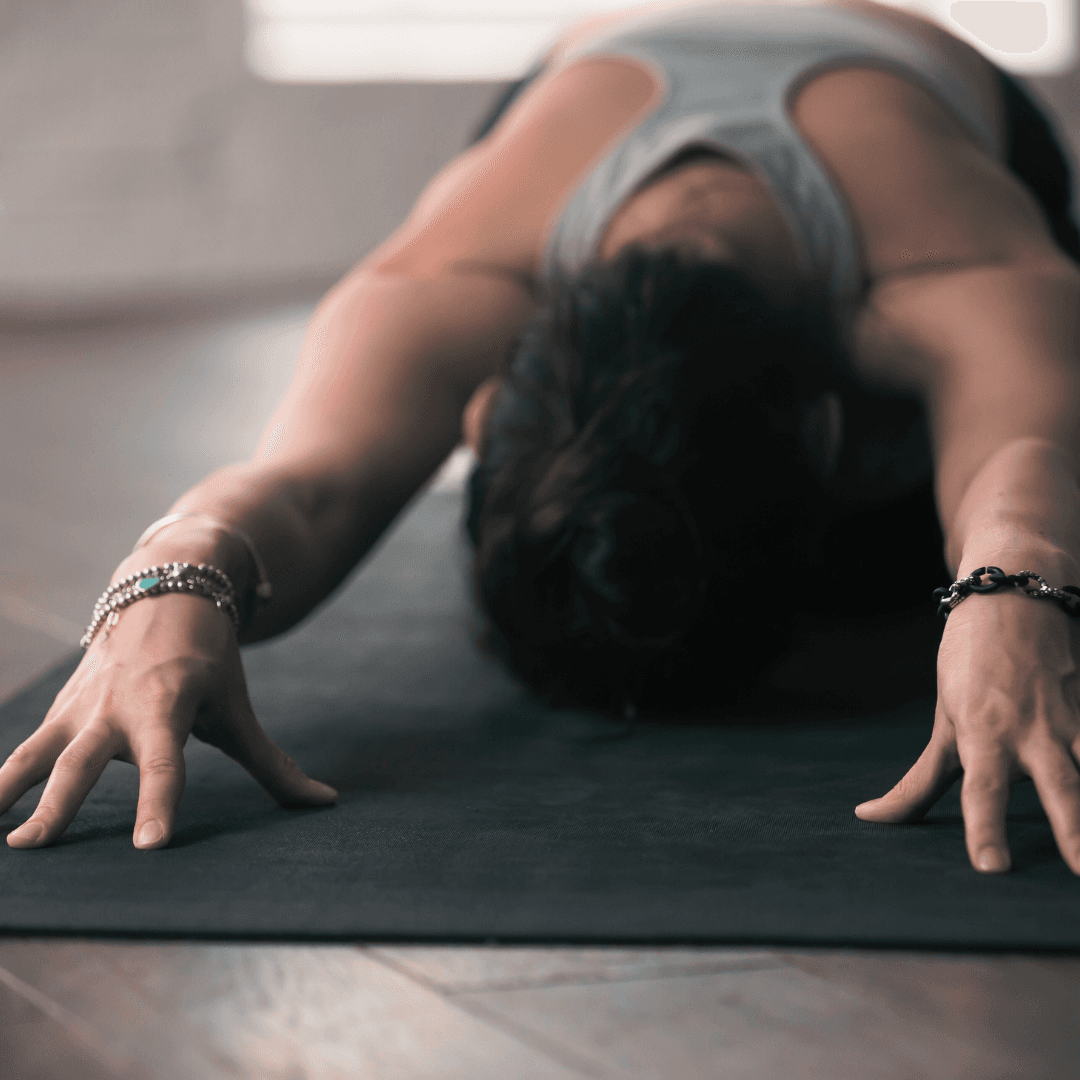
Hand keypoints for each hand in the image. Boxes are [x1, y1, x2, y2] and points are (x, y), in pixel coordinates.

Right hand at [1, 591, 336, 849]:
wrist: (166, 587)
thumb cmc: (209, 657)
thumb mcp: (238, 706)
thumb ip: (272, 763)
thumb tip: (325, 804)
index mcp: (169, 705)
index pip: (166, 763)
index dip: (159, 801)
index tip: (153, 844)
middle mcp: (118, 707)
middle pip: (85, 761)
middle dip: (61, 804)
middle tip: (38, 846)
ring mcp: (82, 706)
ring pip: (40, 754)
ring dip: (13, 793)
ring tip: (7, 845)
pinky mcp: (61, 709)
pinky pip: (25, 750)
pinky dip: (1, 781)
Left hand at [854, 587, 1079, 873]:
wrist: (1012, 598)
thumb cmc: (968, 666)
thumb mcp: (943, 724)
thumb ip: (917, 783)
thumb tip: (868, 818)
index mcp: (984, 736)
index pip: (981, 791)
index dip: (985, 830)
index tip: (991, 868)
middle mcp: (1032, 732)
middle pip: (1060, 787)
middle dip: (1075, 830)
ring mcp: (1071, 718)